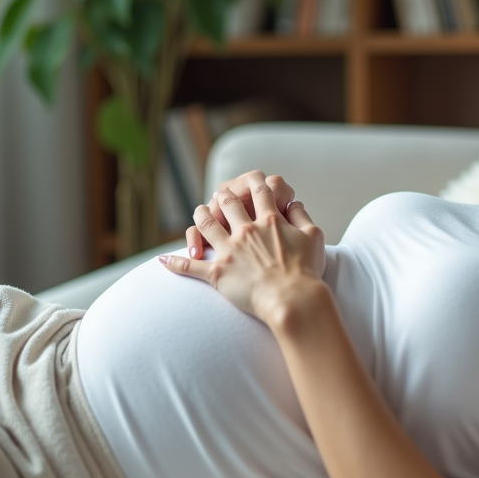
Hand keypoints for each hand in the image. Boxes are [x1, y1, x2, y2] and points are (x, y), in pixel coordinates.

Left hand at [162, 186, 326, 323]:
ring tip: (199, 210)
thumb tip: (294, 204)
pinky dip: (175, 263)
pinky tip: (163, 261)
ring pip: (206, 225)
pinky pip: (191, 267)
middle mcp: (246, 231)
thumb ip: (303, 216)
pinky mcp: (217, 273)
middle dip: (224, 195)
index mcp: (270, 222)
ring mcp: (229, 251)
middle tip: (222, 193)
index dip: (257, 182)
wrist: (292, 299)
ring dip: (201, 215)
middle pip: (229, 204)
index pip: (261, 193)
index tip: (254, 177)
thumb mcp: (315, 237)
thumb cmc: (307, 271)